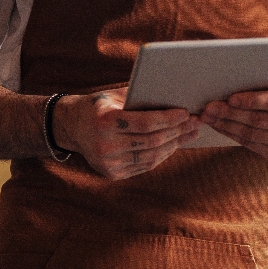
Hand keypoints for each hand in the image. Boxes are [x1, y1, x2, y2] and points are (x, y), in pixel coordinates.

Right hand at [57, 90, 197, 179]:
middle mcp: (105, 145)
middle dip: (177, 132)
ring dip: (174, 145)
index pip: (145, 123)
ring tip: (188, 134)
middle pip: (152, 141)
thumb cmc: (99, 106)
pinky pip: (144, 165)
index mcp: (105, 121)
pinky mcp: (112, 174)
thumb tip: (175, 94)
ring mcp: (108, 163)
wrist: (71, 127)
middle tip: (195, 123)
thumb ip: (140, 96)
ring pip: (151, 156)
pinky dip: (161, 155)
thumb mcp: (115, 96)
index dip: (169, 119)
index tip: (186, 113)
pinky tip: (173, 145)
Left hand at [198, 67, 267, 163]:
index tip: (230, 98)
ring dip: (226, 125)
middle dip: (231, 114)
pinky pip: (252, 146)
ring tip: (208, 116)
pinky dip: (232, 135)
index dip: (251, 101)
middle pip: (260, 121)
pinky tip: (220, 126)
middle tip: (209, 107)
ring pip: (253, 135)